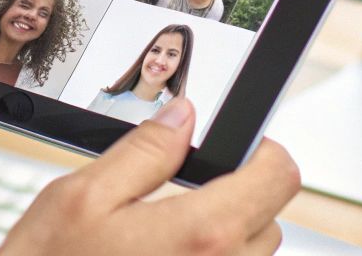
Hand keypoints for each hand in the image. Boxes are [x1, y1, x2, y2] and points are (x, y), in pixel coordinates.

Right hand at [0, 99, 300, 255]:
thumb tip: (183, 120)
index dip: (262, 153)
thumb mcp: (83, 197)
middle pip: (267, 218)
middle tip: (180, 197)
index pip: (279, 177)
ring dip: (221, 240)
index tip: (238, 150)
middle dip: (235, 198)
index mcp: (202, 234)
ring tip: (161, 242)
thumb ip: (144, 152)